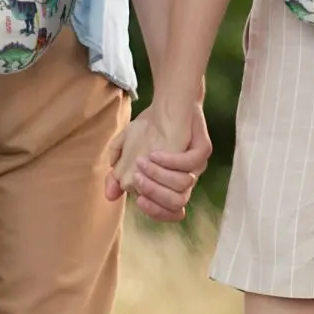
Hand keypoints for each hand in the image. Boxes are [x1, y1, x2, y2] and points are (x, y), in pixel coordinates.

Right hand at [105, 102, 209, 222]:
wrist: (169, 101)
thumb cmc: (150, 128)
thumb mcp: (127, 148)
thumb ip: (117, 172)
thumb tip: (110, 195)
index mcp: (171, 184)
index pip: (169, 211)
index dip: (155, 211)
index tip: (137, 200)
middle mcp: (186, 178)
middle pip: (177, 203)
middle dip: (154, 194)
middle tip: (137, 178)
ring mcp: (197, 165)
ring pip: (183, 186)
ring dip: (159, 176)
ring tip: (142, 161)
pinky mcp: (203, 149)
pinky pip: (190, 163)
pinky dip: (170, 161)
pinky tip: (154, 153)